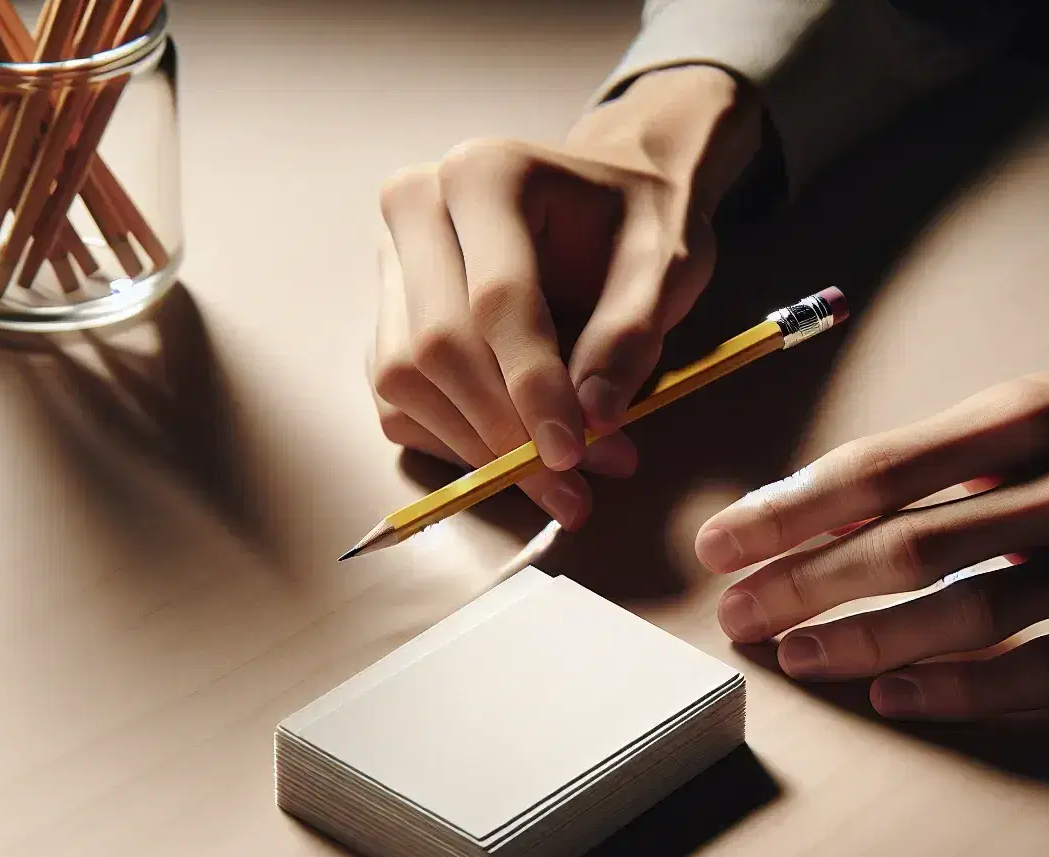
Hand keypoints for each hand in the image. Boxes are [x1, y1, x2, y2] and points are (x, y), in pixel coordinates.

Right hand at [368, 66, 758, 526]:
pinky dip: (454, 445)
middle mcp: (417, 208)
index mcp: (484, 174)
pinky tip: (514, 456)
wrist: (604, 202)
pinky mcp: (385, 316)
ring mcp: (390, 263)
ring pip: (403, 381)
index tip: (573, 454)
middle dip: (503, 432)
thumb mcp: (663, 266)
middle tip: (572, 489)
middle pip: (436, 346)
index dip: (533, 387)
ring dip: (476, 450)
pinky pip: (398, 402)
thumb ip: (630, 338)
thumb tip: (594, 422)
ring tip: (559, 482)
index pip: (495, 300)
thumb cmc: (634, 224)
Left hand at [695, 366, 1048, 717]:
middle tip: (735, 612)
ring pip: (967, 614)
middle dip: (802, 584)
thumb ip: (940, 452)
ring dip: (864, 638)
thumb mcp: (1047, 403)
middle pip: (908, 546)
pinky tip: (893, 695)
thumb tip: (813, 497)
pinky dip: (961, 690)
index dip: (788, 511)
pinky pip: (1045, 674)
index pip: (880, 468)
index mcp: (1035, 414)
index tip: (720, 542)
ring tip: (794, 654)